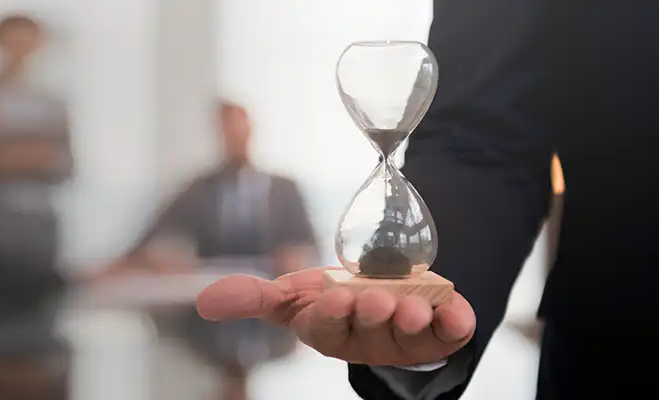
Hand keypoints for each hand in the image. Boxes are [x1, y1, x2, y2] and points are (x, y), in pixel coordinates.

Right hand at [196, 268, 474, 365]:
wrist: (387, 293)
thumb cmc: (333, 299)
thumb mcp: (292, 295)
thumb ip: (251, 297)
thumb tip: (201, 303)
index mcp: (329, 332)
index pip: (328, 326)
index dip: (333, 313)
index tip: (336, 296)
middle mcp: (368, 340)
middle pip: (370, 330)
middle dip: (373, 314)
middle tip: (375, 299)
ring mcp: (407, 339)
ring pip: (410, 334)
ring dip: (412, 318)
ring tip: (413, 304)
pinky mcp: (442, 333)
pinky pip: (453, 333)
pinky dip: (457, 321)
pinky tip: (455, 310)